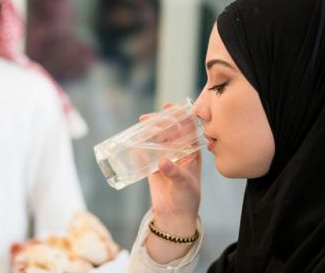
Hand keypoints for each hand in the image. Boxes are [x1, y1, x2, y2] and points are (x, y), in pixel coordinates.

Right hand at [140, 103, 201, 262]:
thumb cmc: (187, 199)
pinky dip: (138, 145)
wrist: (175, 216)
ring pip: (156, 139)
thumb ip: (175, 172)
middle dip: (159, 122)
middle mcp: (179, 152)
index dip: (179, 115)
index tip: (169, 108)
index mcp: (192, 152)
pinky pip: (144, 151)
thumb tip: (162, 161)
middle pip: (169, 130)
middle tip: (147, 119)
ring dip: (148, 131)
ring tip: (139, 126)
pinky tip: (132, 140)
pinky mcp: (152, 166)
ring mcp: (165, 158)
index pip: (187, 128)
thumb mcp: (184, 185)